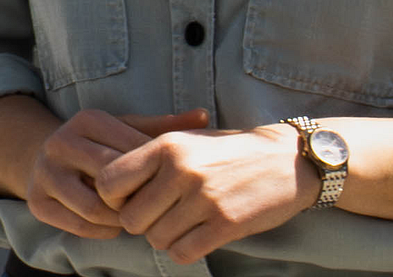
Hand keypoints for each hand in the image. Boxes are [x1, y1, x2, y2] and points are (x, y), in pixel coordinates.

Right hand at [25, 108, 210, 239]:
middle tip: (151, 206)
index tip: (165, 184)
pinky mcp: (37, 201)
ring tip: (133, 215)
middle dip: (135, 197)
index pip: (129, 151)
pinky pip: (79, 225)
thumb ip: (163, 126)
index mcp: (87, 119)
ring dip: (119, 218)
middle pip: (111, 179)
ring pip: (94, 206)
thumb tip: (204, 116)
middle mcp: (61, 141)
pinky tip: (113, 224)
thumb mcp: (127, 130)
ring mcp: (46, 172)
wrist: (47, 158)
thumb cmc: (100, 145)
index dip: (151, 173)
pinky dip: (102, 230)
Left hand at [94, 123, 316, 264]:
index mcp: (166, 145)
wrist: (284, 160)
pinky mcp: (224, 224)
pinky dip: (184, 249)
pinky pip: (182, 252)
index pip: (109, 181)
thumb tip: (109, 189)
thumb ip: (149, 158)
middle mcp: (180, 170)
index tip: (130, 199)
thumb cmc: (226, 149)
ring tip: (184, 221)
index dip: (114, 198)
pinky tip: (198, 234)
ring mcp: (203, 198)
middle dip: (142, 222)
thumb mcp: (186, 139)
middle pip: (131, 218)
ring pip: (156, 239)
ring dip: (166, 236)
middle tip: (160, 215)